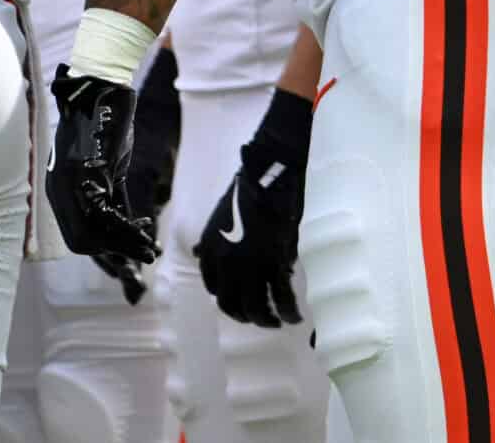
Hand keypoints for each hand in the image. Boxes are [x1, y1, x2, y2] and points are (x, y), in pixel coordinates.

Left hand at [48, 65, 159, 269]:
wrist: (104, 93)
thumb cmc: (106, 128)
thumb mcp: (107, 171)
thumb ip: (110, 199)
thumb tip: (125, 229)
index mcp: (57, 190)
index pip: (76, 236)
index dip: (105, 248)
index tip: (131, 249)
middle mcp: (58, 190)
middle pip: (81, 243)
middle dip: (116, 252)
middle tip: (143, 251)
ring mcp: (69, 182)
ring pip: (95, 234)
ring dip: (127, 245)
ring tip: (149, 247)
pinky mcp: (87, 172)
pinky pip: (108, 216)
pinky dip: (129, 231)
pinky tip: (146, 232)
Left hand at [198, 87, 311, 328]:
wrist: (269, 173)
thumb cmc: (248, 191)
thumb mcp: (220, 218)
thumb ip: (212, 240)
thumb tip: (198, 253)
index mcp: (210, 247)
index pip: (212, 287)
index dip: (227, 300)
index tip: (241, 303)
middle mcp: (224, 259)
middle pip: (231, 304)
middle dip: (246, 316)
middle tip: (262, 319)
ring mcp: (249, 262)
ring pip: (255, 307)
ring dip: (267, 320)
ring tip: (279, 321)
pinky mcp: (274, 260)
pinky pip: (280, 298)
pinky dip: (288, 312)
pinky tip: (295, 317)